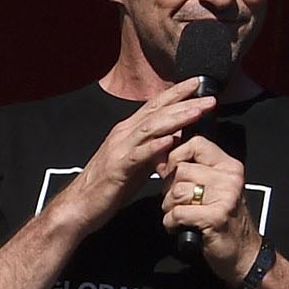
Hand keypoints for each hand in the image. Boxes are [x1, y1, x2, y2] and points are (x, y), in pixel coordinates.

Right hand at [68, 79, 217, 221]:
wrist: (79, 205)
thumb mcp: (136, 162)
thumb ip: (153, 147)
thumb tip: (174, 136)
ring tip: (197, 112)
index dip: (176, 93)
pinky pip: (138, 155)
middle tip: (209, 97)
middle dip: (184, 102)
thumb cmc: (108, 186)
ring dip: (176, 118)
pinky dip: (155, 146)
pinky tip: (171, 140)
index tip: (198, 83)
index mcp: (127, 131)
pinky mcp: (117, 168)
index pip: (155, 106)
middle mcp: (123, 135)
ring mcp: (119, 150)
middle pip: (156, 112)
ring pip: (150, 128)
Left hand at [161, 136, 259, 278]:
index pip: (196, 144)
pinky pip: (178, 212)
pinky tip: (179, 228)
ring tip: (180, 216)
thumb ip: (191, 172)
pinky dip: (171, 223)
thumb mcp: (212, 190)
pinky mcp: (216, 216)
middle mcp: (230, 177)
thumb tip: (160, 160)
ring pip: (177, 191)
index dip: (175, 157)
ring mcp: (225, 196)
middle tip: (177, 204)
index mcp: (229, 166)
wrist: (243, 252)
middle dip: (169, 190)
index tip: (170, 173)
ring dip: (169, 208)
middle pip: (181, 170)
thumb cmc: (222, 221)